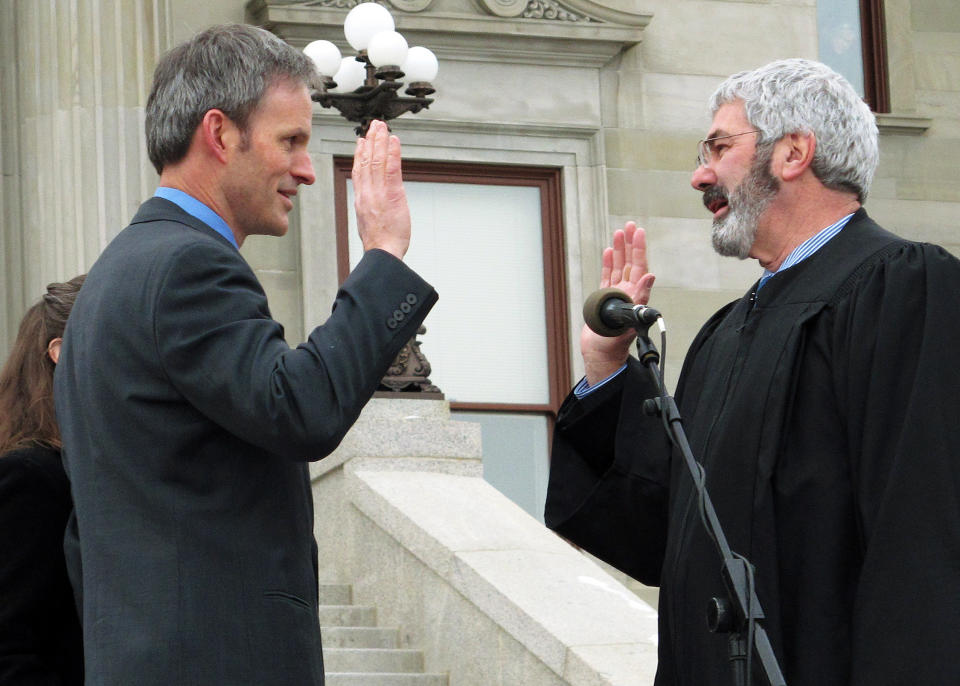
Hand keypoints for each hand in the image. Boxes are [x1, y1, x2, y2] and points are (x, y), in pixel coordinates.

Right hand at [352, 120, 409, 258]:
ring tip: (383, 127)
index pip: (359, 171)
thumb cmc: (380, 243)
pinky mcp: (392, 194)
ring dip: (380, 141)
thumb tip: (373, 204)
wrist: (383, 252)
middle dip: (370, 141)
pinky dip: (392, 152)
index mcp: (361, 199)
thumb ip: (370, 208)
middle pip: (366, 161)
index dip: (360, 154)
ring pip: (377, 160)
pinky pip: (392, 169)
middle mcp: (367, 193)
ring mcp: (378, 192)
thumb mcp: (369, 222)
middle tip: (374, 125)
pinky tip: (394, 141)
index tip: (362, 141)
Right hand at [581, 221, 655, 385]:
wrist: (600, 353)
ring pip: (619, 267)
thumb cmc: (615, 342)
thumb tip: (650, 276)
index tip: (639, 231)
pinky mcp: (605, 299)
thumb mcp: (630, 319)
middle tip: (630, 225)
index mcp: (636, 294)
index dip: (639, 248)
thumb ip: (640, 298)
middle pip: (630, 262)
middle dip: (630, 243)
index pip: (639, 266)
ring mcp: (616, 294)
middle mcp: (628, 291)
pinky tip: (609, 252)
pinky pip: (607, 276)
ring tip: (619, 233)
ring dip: (620, 250)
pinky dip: (609, 264)